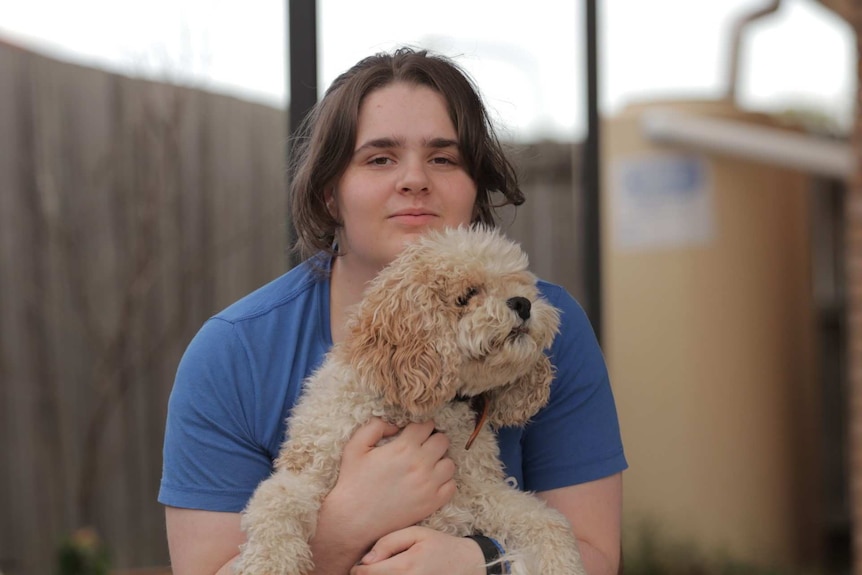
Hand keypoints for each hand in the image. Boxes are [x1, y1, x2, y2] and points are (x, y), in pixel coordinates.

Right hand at [320, 419, 456, 549]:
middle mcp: (420, 464)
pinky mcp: (432, 503)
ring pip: (450, 463)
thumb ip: (374, 427)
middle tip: (422, 447)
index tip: (416, 431)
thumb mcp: (355, 447)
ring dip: (440, 461)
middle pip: (443, 440)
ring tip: (428, 465)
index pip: (427, 425)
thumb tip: (395, 425)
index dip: (422, 425)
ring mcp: (429, 485)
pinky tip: (431, 482)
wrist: (354, 520)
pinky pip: (451, 486)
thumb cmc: (353, 482)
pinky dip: (444, 482)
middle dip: (433, 440)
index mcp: (403, 448)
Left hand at [349, 526, 485, 574]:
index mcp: (405, 566)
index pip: (367, 574)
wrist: (466, 565)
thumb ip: (388, 542)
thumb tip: (366, 560)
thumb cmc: (440, 546)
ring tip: (380, 572)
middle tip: (368, 570)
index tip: (359, 565)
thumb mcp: (416, 534)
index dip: (358, 570)